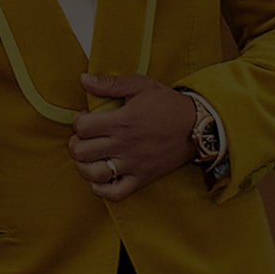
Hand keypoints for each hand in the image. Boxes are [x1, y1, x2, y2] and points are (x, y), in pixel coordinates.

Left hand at [67, 73, 195, 201]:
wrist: (198, 127)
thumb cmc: (169, 105)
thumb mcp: (140, 85)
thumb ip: (110, 83)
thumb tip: (83, 80)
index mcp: (122, 121)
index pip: (82, 127)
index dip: (78, 122)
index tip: (86, 119)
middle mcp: (125, 145)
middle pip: (82, 152)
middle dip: (76, 143)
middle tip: (83, 138)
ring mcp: (133, 165)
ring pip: (94, 175)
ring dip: (83, 166)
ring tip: (88, 157)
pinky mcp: (142, 178)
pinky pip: (115, 194)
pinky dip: (101, 189)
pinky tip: (100, 177)